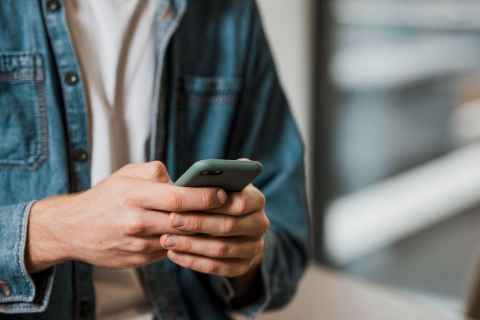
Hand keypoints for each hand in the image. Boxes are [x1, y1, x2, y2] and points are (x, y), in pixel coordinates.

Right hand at [25, 162, 227, 272]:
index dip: (204, 196)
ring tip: (220, 222)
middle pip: (184, 221)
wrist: (73, 229)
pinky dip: (184, 243)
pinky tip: (196, 235)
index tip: (223, 192)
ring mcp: (137, 245)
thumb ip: (156, 173)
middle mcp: (135, 222)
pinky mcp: (138, 260)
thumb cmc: (105, 196)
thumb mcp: (126, 174)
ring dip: (201, 232)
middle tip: (232, 209)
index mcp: (133, 195)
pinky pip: (168, 251)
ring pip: (180, 239)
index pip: (178, 198)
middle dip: (211, 215)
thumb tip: (184, 179)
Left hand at [159, 184, 268, 277]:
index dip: (211, 203)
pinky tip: (173, 254)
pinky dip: (193, 262)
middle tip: (172, 220)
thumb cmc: (220, 200)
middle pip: (228, 226)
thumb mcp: (223, 185)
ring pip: (220, 249)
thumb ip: (217, 177)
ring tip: (166, 239)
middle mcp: (260, 224)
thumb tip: (204, 172)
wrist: (236, 230)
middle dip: (197, 223)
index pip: (238, 203)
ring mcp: (254, 248)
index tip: (185, 200)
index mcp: (257, 200)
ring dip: (191, 245)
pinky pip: (216, 267)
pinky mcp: (242, 266)